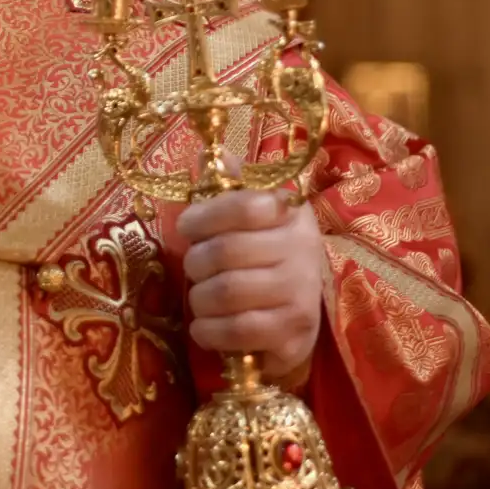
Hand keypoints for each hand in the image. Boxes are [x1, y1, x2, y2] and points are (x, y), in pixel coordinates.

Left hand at [180, 189, 325, 380]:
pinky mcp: (295, 335)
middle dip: (195, 262)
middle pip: (226, 251)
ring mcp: (302, 295)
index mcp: (290, 214)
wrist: (299, 316)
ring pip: (228, 292)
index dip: (204, 216)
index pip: (244, 205)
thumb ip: (231, 185)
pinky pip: (239, 331)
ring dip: (200, 298)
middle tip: (193, 269)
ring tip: (201, 299)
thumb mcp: (253, 215)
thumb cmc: (265, 256)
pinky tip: (205, 328)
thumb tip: (209, 153)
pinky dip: (210, 331)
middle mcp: (303, 251)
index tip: (186, 227)